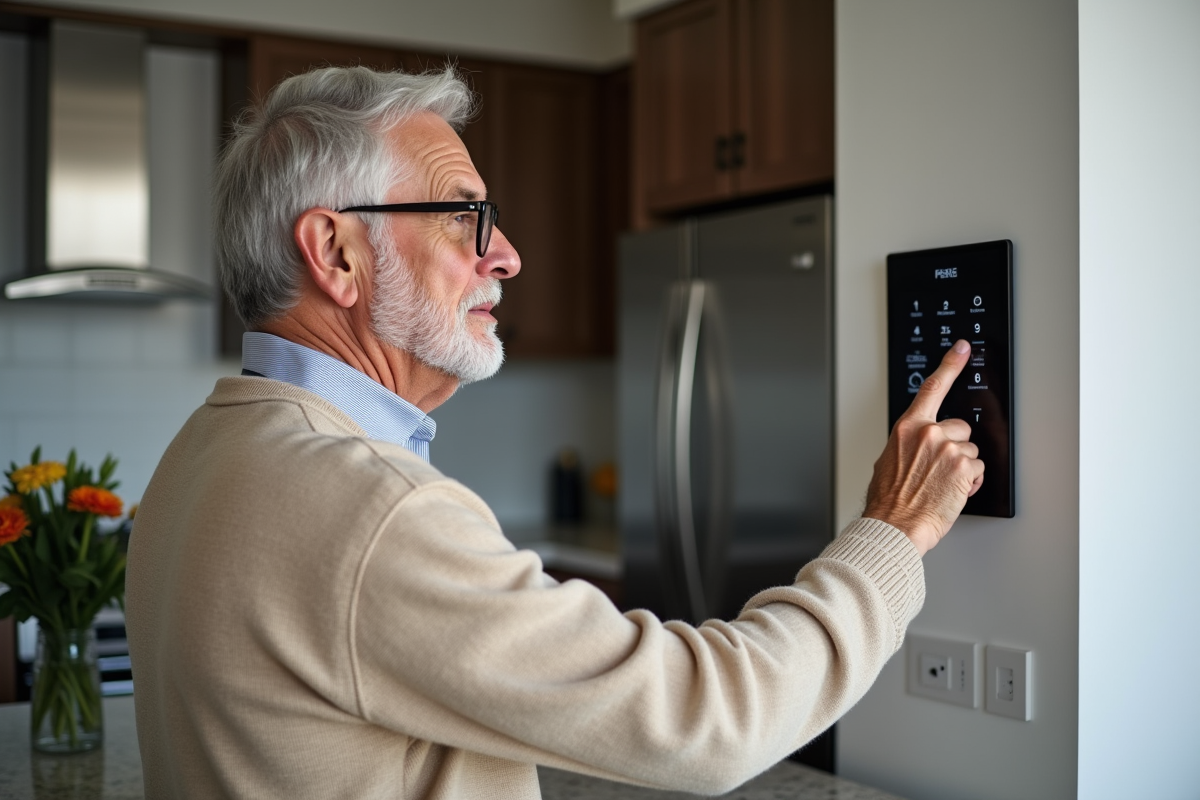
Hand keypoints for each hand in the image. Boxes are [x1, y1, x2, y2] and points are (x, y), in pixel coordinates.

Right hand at [863, 340, 984, 554]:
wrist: (893, 525)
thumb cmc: (888, 502)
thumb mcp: (888, 462)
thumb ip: (908, 446)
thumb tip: (918, 448)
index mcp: (907, 428)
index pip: (932, 388)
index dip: (950, 365)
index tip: (962, 348)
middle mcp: (928, 433)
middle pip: (960, 428)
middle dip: (955, 448)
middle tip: (939, 471)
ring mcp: (947, 448)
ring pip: (971, 451)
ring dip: (962, 469)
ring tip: (942, 486)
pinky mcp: (963, 465)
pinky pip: (978, 470)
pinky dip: (969, 483)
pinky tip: (952, 492)